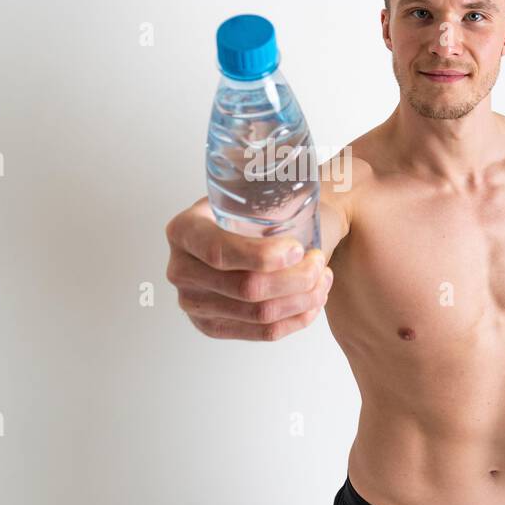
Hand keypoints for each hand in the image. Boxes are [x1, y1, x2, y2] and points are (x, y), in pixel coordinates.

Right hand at [164, 197, 332, 341]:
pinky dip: (297, 319)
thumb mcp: (247, 190)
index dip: (263, 256)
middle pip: (246, 288)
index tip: (298, 249)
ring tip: (323, 279)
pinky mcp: (213, 327)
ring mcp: (193, 303)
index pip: (220, 251)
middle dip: (295, 278)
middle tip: (320, 261)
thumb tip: (295, 170)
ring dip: (302, 298)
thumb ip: (261, 182)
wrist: (244, 233)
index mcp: (184, 230)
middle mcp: (180, 269)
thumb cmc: (251, 209)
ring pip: (259, 314)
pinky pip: (263, 333)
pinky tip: (314, 300)